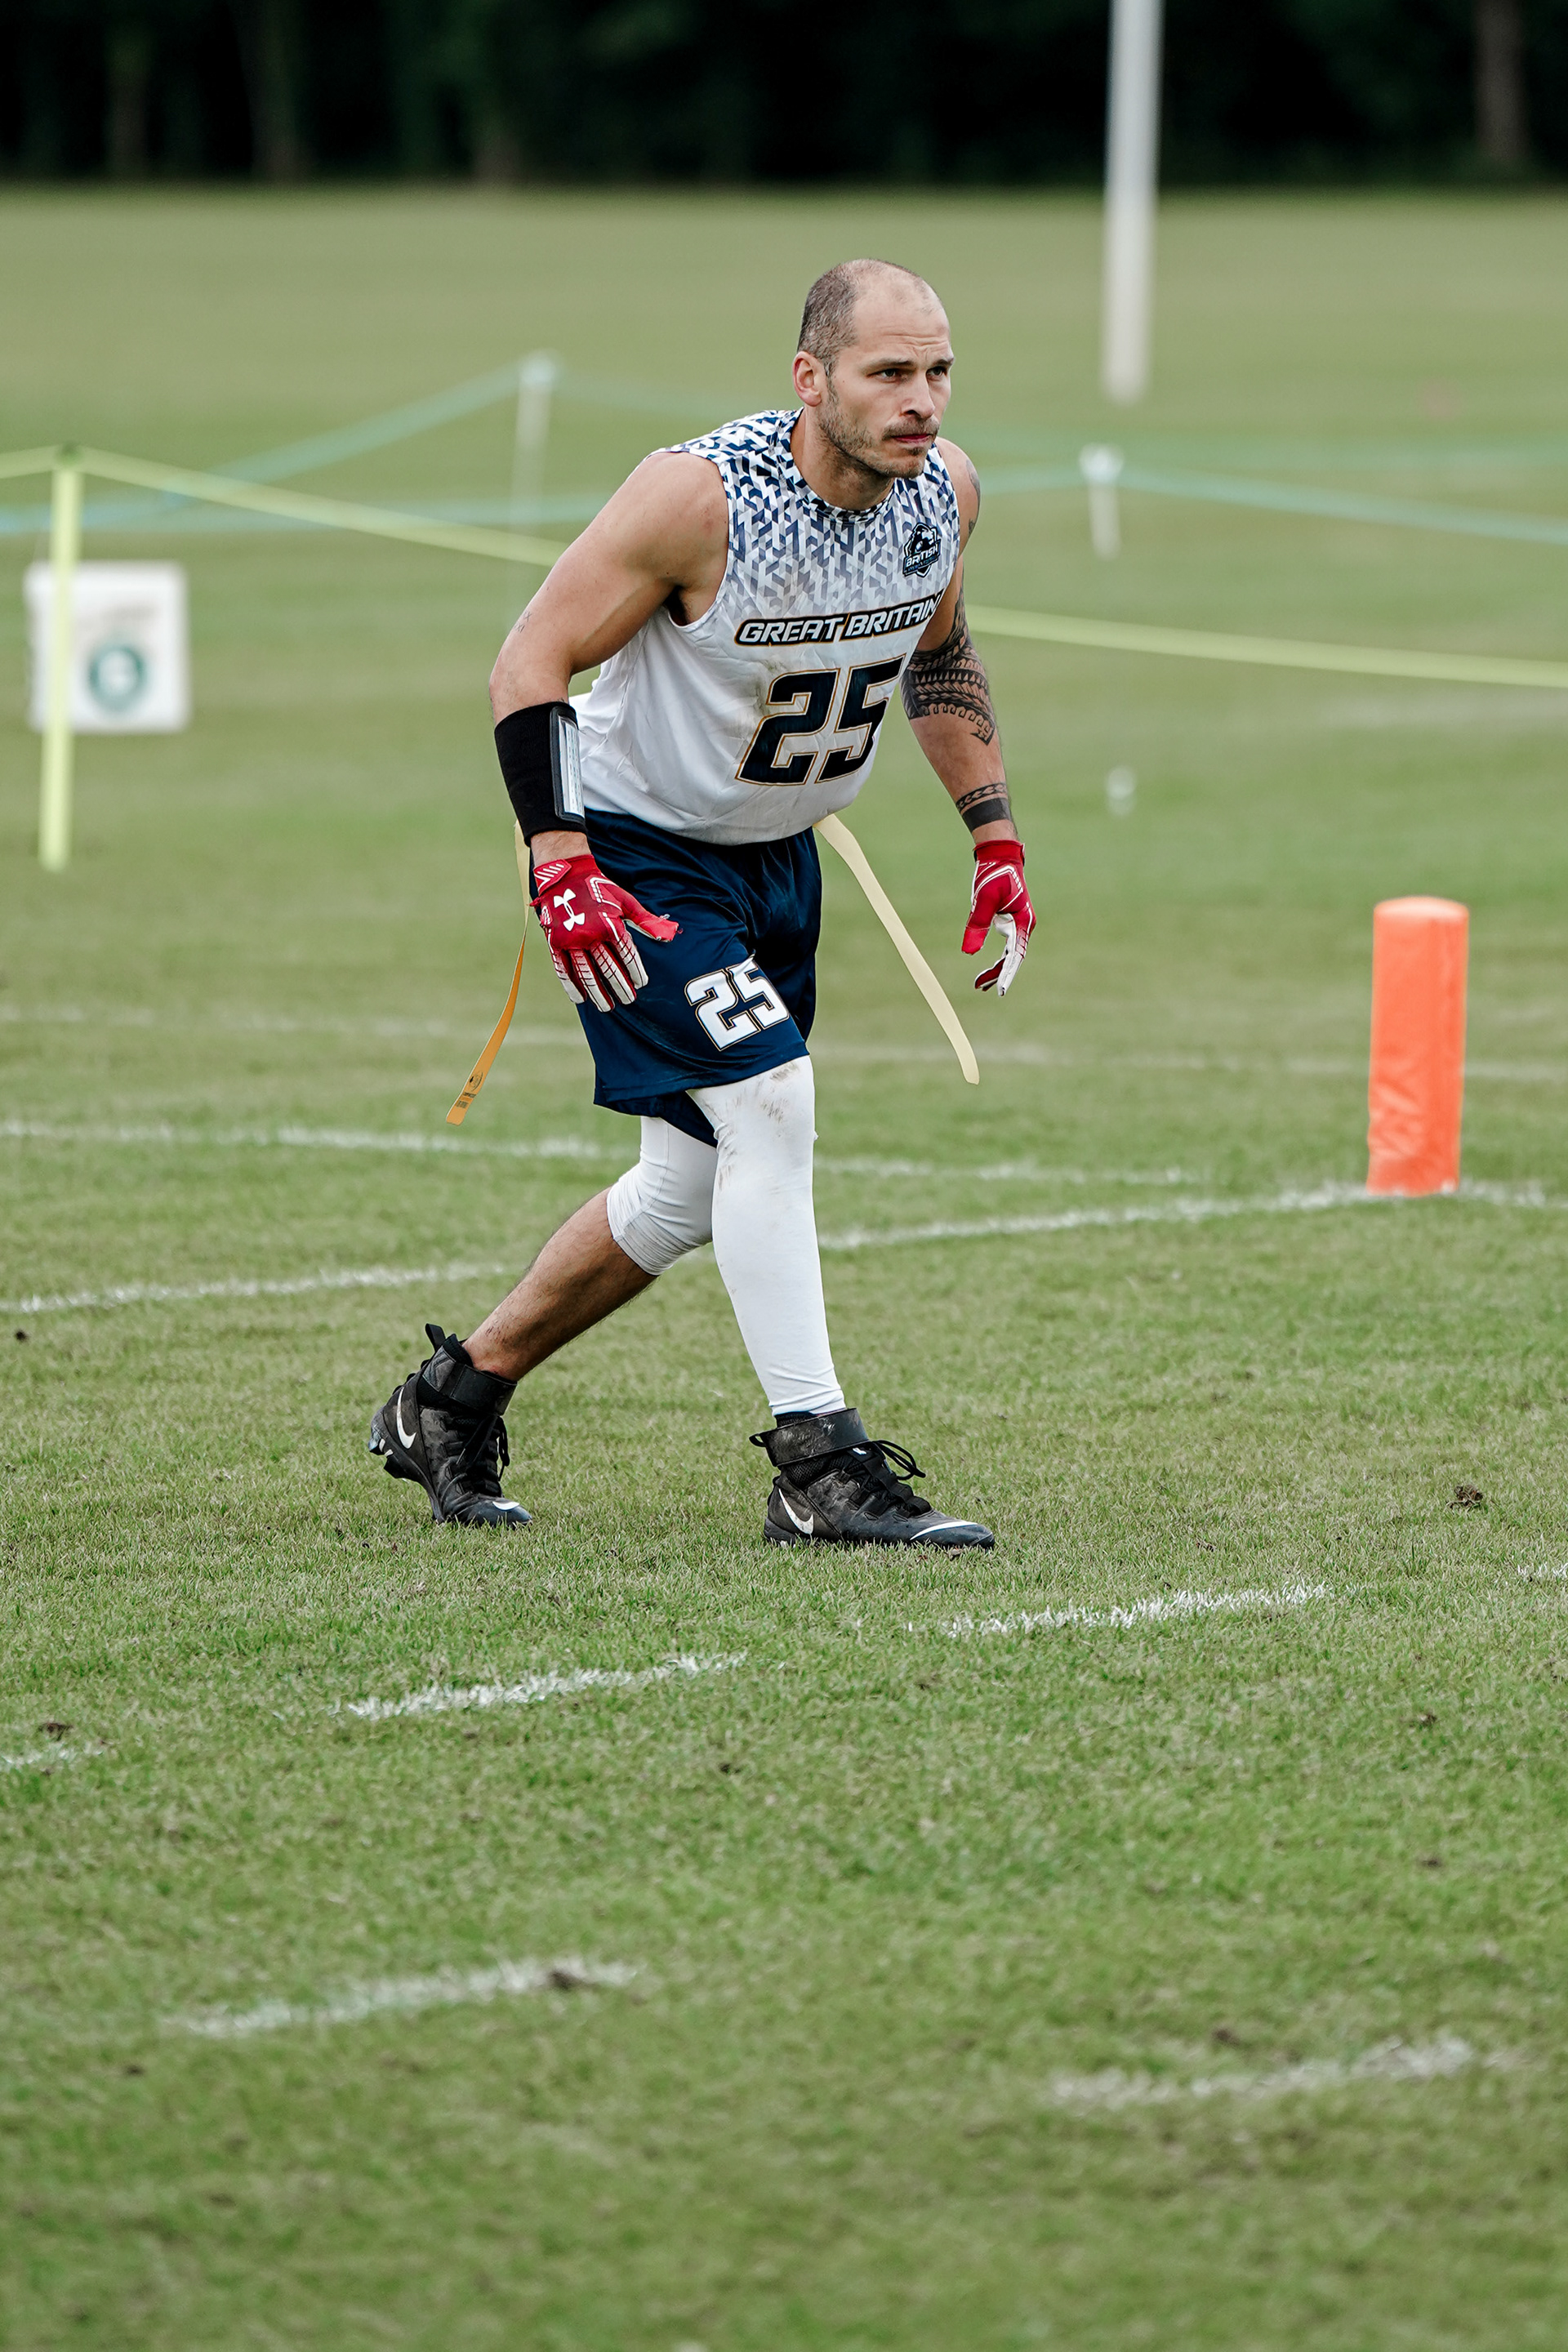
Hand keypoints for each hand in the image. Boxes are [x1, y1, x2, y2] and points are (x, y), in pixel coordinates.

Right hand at [532, 850, 678, 1010]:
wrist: (565, 875)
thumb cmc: (600, 888)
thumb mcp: (625, 900)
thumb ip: (645, 920)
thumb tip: (666, 936)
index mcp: (610, 923)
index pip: (627, 955)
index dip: (635, 971)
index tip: (641, 983)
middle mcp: (590, 934)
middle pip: (608, 968)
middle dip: (620, 987)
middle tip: (629, 1000)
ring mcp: (571, 940)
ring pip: (586, 973)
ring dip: (598, 992)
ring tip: (608, 1006)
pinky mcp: (554, 942)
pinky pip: (563, 969)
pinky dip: (571, 985)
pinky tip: (581, 998)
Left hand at [961, 839, 1034, 995]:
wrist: (1000, 857)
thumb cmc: (994, 875)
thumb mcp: (983, 900)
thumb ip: (977, 925)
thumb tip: (968, 952)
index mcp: (1023, 921)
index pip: (1015, 954)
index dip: (1007, 973)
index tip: (1000, 989)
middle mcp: (1024, 926)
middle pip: (1012, 958)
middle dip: (998, 974)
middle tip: (980, 988)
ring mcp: (1018, 925)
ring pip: (1009, 954)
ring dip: (996, 969)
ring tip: (980, 985)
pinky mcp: (1011, 923)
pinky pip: (1006, 946)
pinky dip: (997, 959)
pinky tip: (988, 971)